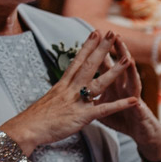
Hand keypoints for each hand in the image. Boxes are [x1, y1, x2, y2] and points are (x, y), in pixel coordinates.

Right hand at [2, 30, 140, 152]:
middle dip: (102, 49)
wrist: (27, 128)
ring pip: (99, 83)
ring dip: (114, 71)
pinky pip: (104, 109)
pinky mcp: (82, 116)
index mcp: (62, 84)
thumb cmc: (35, 117)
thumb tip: (64, 90)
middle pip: (89, 65)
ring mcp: (77, 101)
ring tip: (127, 58)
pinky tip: (134, 101)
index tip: (95, 33)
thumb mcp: (49, 99)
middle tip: (112, 33)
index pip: (77, 61)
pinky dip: (120, 105)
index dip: (87, 46)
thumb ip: (61, 93)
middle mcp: (70, 89)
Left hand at [90, 36, 160, 149]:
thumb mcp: (104, 104)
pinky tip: (136, 98)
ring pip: (132, 80)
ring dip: (131, 70)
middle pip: (119, 66)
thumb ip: (93, 94)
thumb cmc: (123, 117)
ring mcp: (133, 97)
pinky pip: (136, 106)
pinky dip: (134, 103)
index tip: (93, 36)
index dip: (99, 51)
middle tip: (114, 35)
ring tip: (129, 59)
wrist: (141, 132)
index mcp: (112, 84)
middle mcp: (123, 87)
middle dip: (117, 51)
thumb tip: (78, 86)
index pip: (104, 64)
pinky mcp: (139, 111)